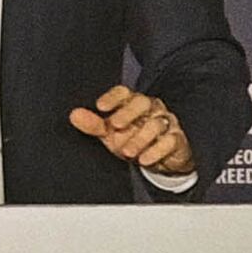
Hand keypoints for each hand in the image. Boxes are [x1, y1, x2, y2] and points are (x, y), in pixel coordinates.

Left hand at [73, 85, 191, 179]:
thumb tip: (74, 115)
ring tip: (127, 151)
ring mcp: (166, 123)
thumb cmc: (135, 140)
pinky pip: (170, 141)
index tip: (100, 107)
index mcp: (133, 104)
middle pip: (142, 102)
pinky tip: (145, 159)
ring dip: (140, 137)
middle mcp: (151, 109)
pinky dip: (157, 150)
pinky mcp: (177, 139)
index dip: (113, 97)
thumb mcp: (112, 134)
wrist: (161, 159)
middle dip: (128, 112)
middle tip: (116, 125)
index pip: (124, 93)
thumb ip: (94, 125)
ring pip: (156, 123)